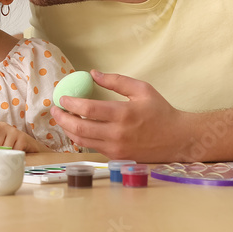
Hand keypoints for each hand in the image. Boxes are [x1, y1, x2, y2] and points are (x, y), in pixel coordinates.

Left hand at [0, 120, 47, 152]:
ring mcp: (14, 132)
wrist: (24, 143)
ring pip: (5, 150)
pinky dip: (13, 157)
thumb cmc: (3, 142)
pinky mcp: (22, 139)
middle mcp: (4, 126)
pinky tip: (13, 154)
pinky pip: (14, 153)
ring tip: (6, 153)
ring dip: (4, 156)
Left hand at [50, 70, 186, 160]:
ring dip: (68, 130)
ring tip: (62, 119)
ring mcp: (116, 148)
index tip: (62, 97)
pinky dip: (81, 139)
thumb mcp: (142, 89)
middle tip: (55, 110)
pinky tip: (77, 130)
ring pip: (83, 141)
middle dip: (62, 119)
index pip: (88, 110)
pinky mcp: (117, 157)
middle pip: (80, 129)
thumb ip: (116, 81)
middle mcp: (117, 134)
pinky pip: (93, 148)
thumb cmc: (160, 111)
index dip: (71, 103)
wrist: (178, 139)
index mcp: (123, 114)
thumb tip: (92, 74)